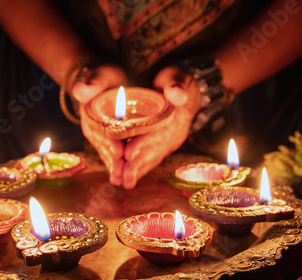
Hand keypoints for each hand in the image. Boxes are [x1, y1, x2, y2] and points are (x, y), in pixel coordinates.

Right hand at [73, 65, 125, 185]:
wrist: (105, 83)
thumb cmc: (106, 78)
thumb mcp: (101, 77)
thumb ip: (93, 83)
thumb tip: (81, 90)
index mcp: (89, 114)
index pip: (99, 130)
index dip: (109, 141)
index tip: (119, 151)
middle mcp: (92, 129)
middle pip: (104, 147)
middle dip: (114, 161)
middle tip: (124, 173)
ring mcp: (99, 138)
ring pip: (108, 154)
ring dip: (116, 167)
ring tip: (125, 180)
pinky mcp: (107, 142)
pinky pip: (112, 156)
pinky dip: (120, 165)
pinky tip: (128, 177)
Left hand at [122, 66, 200, 188]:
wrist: (181, 87)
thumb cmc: (175, 79)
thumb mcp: (175, 76)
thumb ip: (175, 83)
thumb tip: (175, 93)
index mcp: (179, 116)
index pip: (160, 133)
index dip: (143, 143)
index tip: (126, 153)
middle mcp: (176, 133)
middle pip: (155, 152)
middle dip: (137, 166)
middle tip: (121, 179)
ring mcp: (169, 142)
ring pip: (152, 158)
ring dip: (136, 171)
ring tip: (121, 182)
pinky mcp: (161, 146)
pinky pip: (150, 159)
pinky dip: (138, 167)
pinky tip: (126, 176)